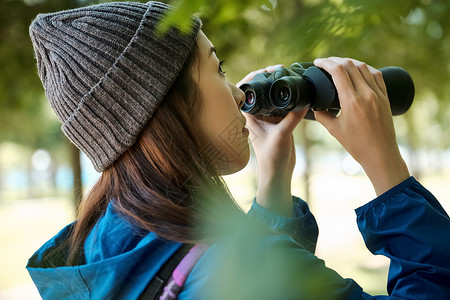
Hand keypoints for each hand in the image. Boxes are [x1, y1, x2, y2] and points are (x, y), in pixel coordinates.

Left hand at [239, 65, 306, 216]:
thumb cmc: (272, 158)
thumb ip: (292, 119)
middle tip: (280, 69)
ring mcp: (268, 117)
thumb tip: (305, 103)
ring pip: (271, 95)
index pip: (245, 90)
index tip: (267, 70)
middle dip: (268, 76)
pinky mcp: (279, 121)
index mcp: (250, 116)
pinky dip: (288, 96)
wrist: (278, 172)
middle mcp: (257, 114)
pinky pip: (282, 103)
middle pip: (259, 89)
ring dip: (278, 85)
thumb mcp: (282, 135)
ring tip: (289, 75)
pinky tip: (297, 90)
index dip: (254, 76)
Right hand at [313, 57, 409, 195]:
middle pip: (350, 65)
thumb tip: (316, 106)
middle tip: (325, 62)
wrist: (380, 154)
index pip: (338, 71)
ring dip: (350, 62)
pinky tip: (359, 69)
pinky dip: (365, 68)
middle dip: (335, 60)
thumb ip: (322, 115)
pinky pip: (376, 75)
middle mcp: (366, 94)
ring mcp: (378, 94)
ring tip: (340, 64)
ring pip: (363, 67)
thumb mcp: (334, 130)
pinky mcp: (385, 97)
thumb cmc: (357, 145)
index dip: (326, 62)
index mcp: (351, 101)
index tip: (317, 62)